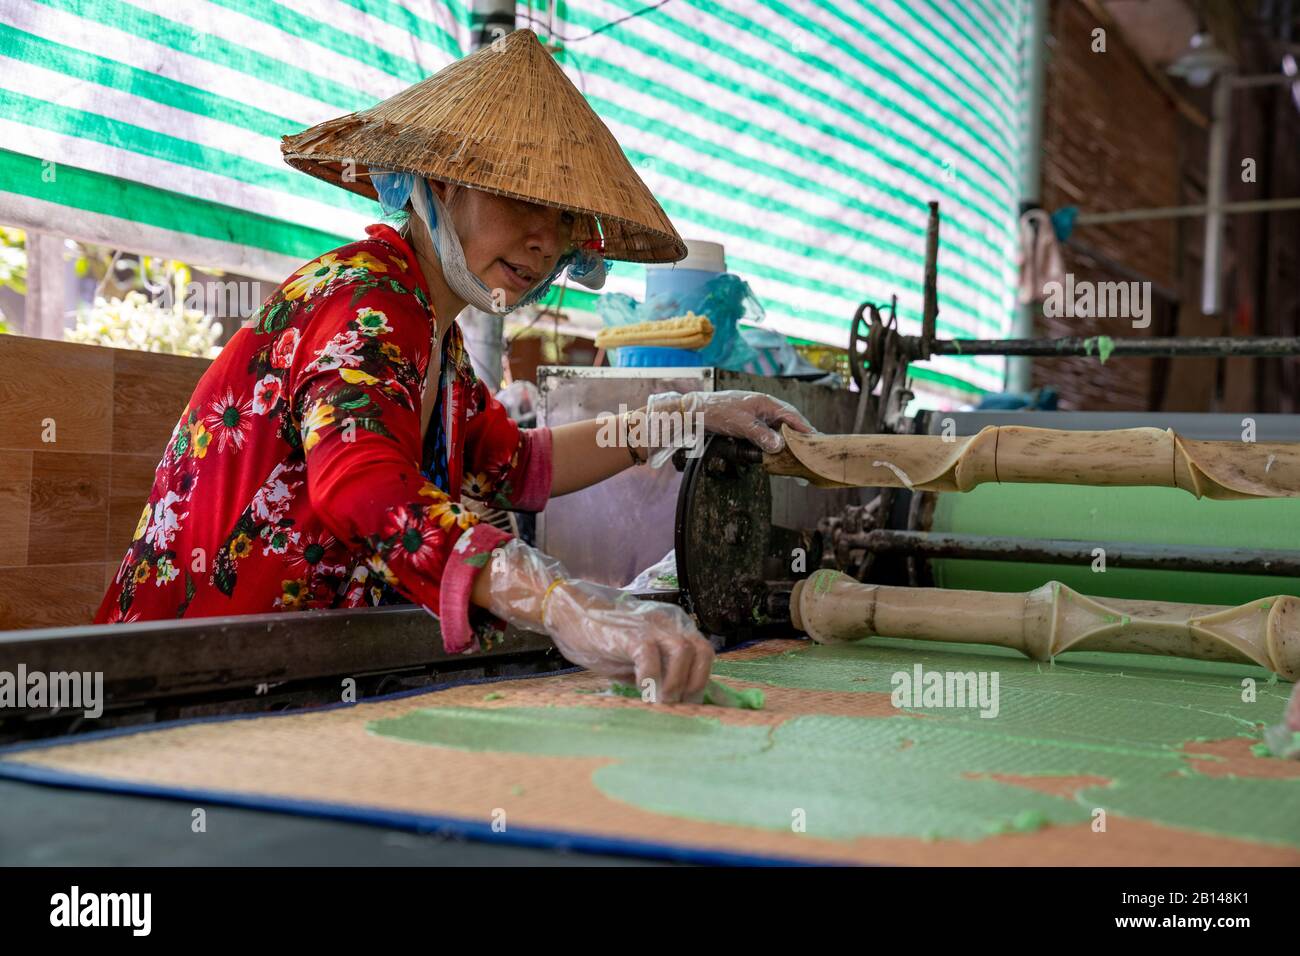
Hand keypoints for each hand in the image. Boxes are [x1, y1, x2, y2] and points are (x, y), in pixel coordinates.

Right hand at [478, 539, 713, 702]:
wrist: (568, 611)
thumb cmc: (601, 638)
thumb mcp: (637, 657)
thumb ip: (659, 671)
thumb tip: (677, 701)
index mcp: (674, 627)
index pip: (704, 653)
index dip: (701, 683)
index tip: (689, 707)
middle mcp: (669, 622)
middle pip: (702, 652)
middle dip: (694, 685)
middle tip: (676, 708)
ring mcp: (650, 625)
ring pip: (683, 652)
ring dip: (675, 683)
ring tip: (658, 703)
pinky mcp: (629, 632)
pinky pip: (649, 655)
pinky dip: (649, 678)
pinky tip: (639, 689)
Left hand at [645, 390, 815, 464]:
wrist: (693, 412)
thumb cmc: (716, 411)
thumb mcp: (741, 424)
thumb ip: (761, 435)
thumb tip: (780, 446)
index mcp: (765, 402)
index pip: (791, 415)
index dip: (804, 428)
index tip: (815, 439)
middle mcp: (763, 408)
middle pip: (787, 422)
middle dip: (798, 435)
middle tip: (809, 450)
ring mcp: (755, 416)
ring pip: (777, 429)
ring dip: (785, 441)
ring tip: (796, 454)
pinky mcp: (748, 425)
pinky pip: (765, 434)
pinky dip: (772, 443)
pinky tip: (776, 452)